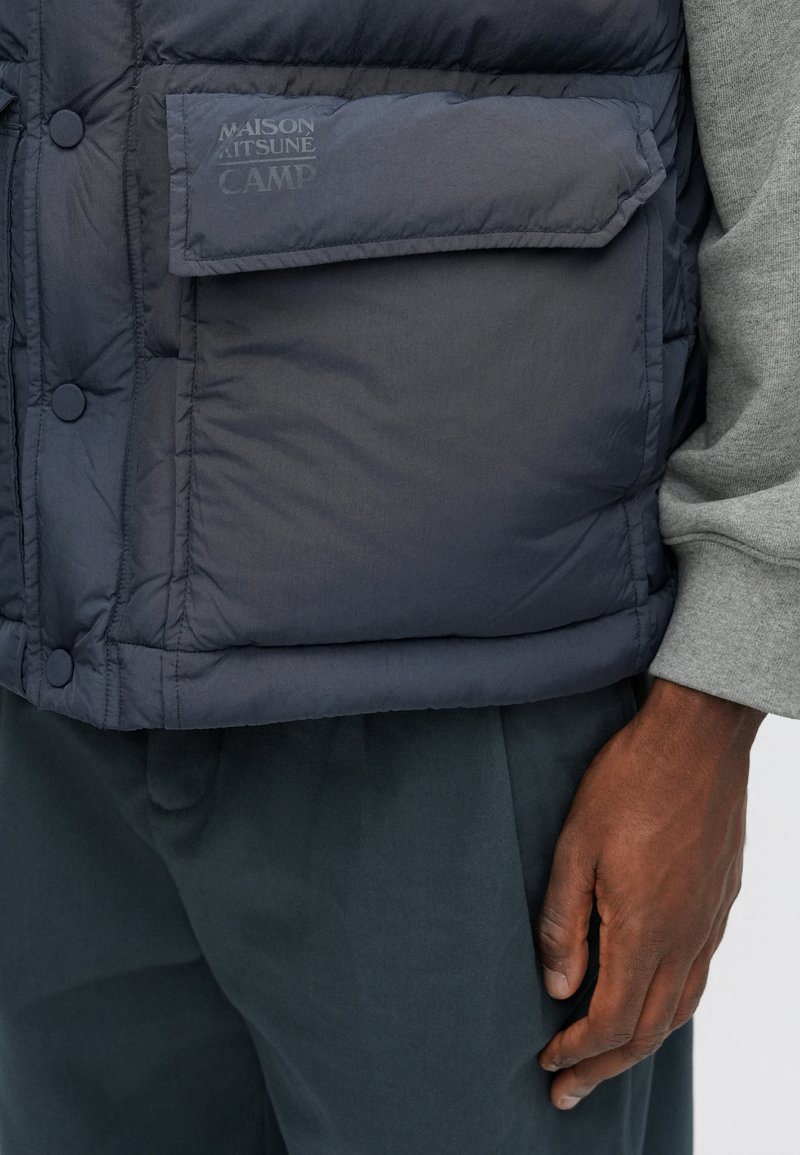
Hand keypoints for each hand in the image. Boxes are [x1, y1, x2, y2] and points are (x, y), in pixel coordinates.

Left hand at [535, 676, 764, 1109]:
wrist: (698, 736)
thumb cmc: (630, 781)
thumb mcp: (575, 845)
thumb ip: (563, 922)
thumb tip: (555, 987)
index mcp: (644, 929)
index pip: (611, 1020)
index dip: (576, 1051)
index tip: (545, 1062)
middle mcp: (685, 938)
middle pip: (647, 1031)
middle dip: (603, 1068)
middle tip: (566, 1093)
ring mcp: (709, 922)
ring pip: (678, 1010)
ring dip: (638, 1046)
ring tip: (605, 1062)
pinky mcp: (719, 902)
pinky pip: (698, 978)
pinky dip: (669, 1009)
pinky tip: (651, 1002)